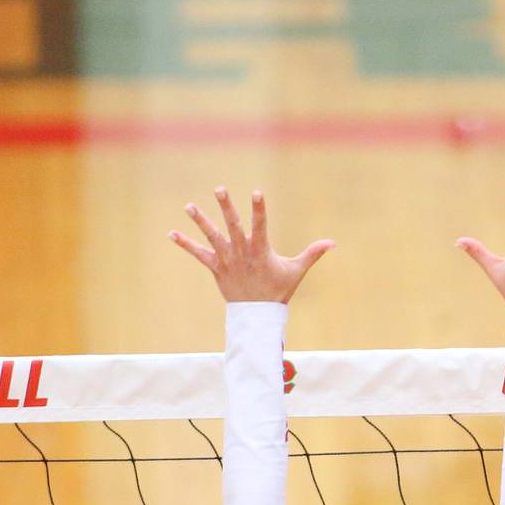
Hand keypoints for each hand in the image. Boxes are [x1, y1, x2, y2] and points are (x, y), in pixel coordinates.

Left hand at [170, 187, 334, 302]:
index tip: (256, 192)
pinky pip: (198, 255)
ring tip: (189, 206)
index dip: (259, 208)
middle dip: (226, 207)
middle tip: (219, 188)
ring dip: (200, 221)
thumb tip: (333, 243)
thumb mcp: (296, 271)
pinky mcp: (216, 268)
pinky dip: (185, 244)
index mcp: (261, 250)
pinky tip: (172, 233)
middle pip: (232, 226)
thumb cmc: (278, 290)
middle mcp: (241, 253)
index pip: (260, 225)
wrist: (257, 316)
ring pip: (212, 237)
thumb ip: (313, 254)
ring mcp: (227, 260)